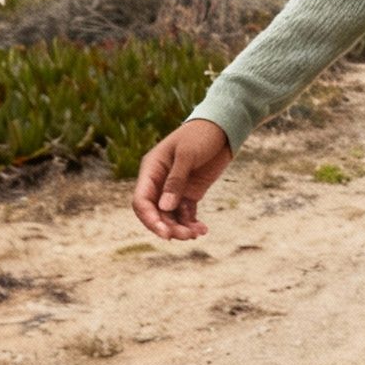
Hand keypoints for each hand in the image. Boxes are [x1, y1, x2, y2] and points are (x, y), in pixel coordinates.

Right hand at [132, 118, 232, 240]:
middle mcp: (159, 182)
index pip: (141, 201)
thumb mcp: (187, 155)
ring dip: (181, 228)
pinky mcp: (190, 193)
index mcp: (151, 170)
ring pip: (170, 217)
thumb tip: (164, 208)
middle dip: (167, 227)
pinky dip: (191, 223)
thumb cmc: (201, 135)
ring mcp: (174, 189)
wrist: (223, 128)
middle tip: (186, 236)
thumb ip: (176, 180)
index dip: (149, 219)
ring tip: (197, 233)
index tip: (164, 233)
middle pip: (155, 213)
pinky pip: (185, 214)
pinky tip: (202, 229)